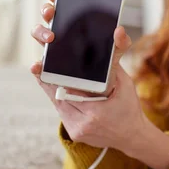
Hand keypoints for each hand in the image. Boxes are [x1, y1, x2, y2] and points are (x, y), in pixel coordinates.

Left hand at [30, 0, 146, 152]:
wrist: (132, 137)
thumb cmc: (130, 108)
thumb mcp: (126, 82)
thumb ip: (115, 58)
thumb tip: (117, 32)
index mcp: (96, 113)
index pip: (65, 91)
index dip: (48, 78)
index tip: (36, 66)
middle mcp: (82, 124)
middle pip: (57, 96)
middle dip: (48, 80)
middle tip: (38, 64)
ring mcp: (76, 131)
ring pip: (57, 104)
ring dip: (52, 88)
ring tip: (44, 71)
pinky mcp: (73, 133)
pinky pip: (62, 112)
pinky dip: (60, 98)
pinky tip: (57, 87)